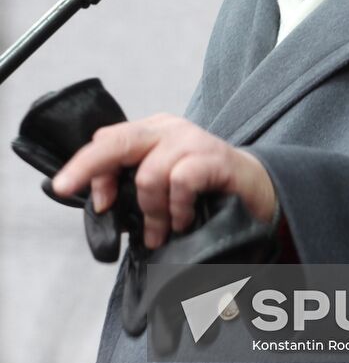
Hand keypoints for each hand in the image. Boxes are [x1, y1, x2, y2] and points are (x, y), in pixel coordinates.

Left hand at [52, 114, 275, 248]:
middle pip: (117, 142)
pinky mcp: (213, 157)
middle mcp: (168, 130)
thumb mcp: (161, 187)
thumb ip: (132, 189)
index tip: (96, 204)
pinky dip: (177, 209)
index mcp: (151, 132)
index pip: (108, 140)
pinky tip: (184, 222)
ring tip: (162, 232)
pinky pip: (181, 182)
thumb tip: (103, 207)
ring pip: (149, 174)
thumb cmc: (203, 191)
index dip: (90, 170)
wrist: (253, 191)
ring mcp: (192, 140)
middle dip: (89, 168)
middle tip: (80, 197)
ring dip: (152, 213)